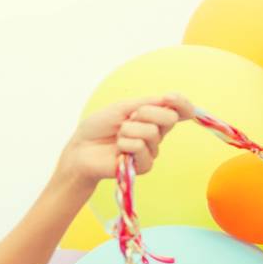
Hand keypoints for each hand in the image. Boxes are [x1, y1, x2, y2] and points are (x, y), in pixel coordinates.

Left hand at [55, 92, 194, 187]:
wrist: (81, 148)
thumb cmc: (99, 127)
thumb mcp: (122, 107)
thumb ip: (146, 103)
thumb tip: (168, 99)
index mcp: (153, 118)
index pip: (179, 111)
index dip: (181, 103)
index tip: (169, 98)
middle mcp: (156, 134)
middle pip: (169, 119)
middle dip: (146, 113)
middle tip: (128, 118)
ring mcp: (151, 151)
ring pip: (152, 133)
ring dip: (129, 130)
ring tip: (118, 136)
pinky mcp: (144, 166)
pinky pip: (141, 147)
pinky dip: (125, 144)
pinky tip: (118, 150)